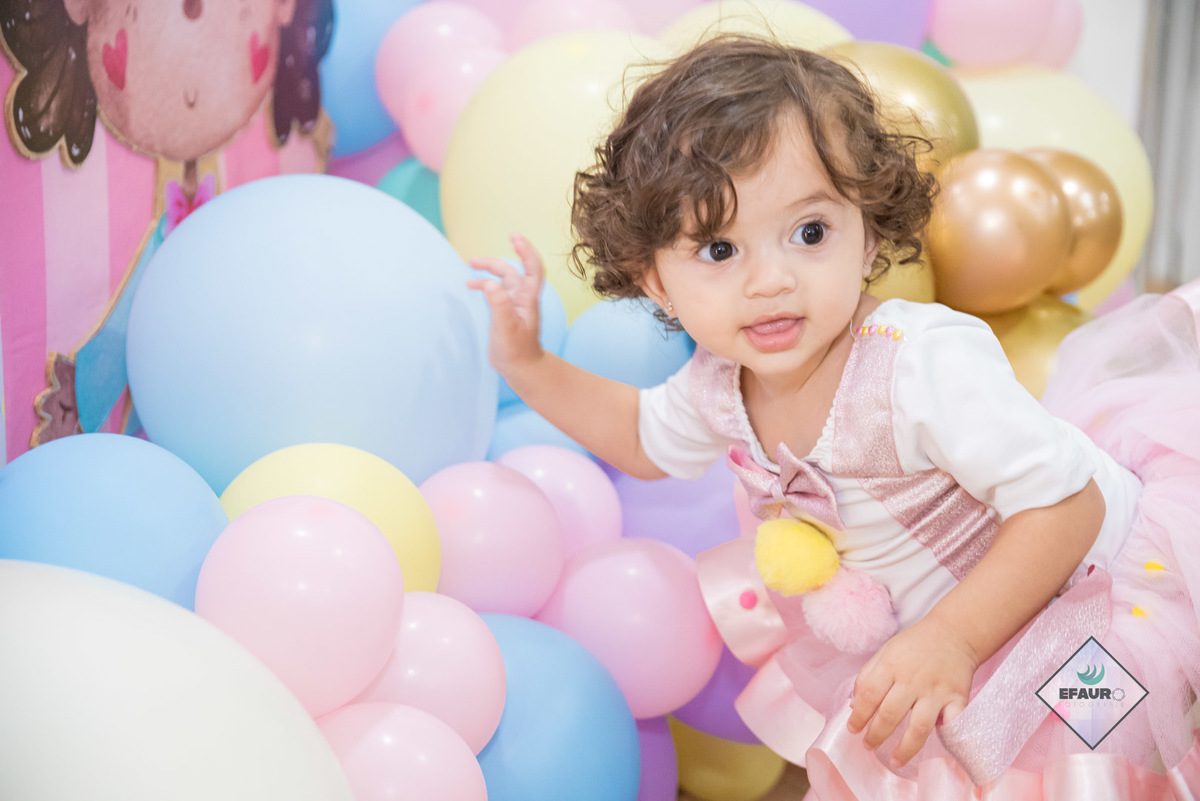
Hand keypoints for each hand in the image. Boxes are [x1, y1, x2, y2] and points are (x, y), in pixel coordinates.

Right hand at [467, 233, 545, 375]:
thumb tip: (490, 283)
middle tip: (473, 260)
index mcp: (527, 299)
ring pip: (503, 280)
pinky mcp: (508, 312)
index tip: (514, 237)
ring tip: (470, 266)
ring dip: (488, 271)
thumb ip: (499, 305)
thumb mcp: (506, 328)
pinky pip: (498, 291)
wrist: (522, 369)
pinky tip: (472, 286)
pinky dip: (486, 285)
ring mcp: (516, 304)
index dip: (526, 250)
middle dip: (494, 262)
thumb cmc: (517, 351)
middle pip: (511, 271)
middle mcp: (523, 298)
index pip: (532, 268)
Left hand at [846, 614, 976, 767]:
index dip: (858, 716)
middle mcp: (913, 680)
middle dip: (876, 735)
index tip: (852, 730)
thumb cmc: (914, 646)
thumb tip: (854, 707)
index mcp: (891, 666)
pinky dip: (945, 739)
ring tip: (894, 761)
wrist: (953, 634)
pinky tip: (935, 749)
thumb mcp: (885, 652)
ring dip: (905, 749)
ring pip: (919, 728)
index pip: (869, 695)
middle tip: (868, 746)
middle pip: (890, 715)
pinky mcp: (958, 699)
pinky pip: (952, 725)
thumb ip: (867, 677)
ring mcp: (936, 691)